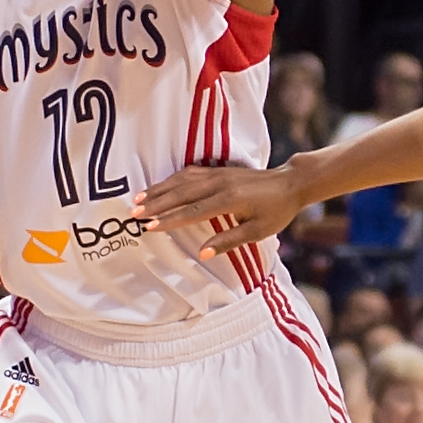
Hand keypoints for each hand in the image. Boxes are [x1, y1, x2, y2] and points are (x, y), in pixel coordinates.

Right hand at [133, 163, 303, 258]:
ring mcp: (218, 173)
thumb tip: (203, 253)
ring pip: (182, 181)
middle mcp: (220, 183)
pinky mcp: (217, 170)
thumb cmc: (275, 211)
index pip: (194, 211)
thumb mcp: (257, 231)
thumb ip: (229, 241)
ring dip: (159, 190)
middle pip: (182, 193)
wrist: (289, 183)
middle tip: (133, 213)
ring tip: (138, 200)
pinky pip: (189, 173)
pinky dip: (171, 180)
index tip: (150, 226)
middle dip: (156, 203)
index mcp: (230, 199)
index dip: (171, 219)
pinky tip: (158, 188)